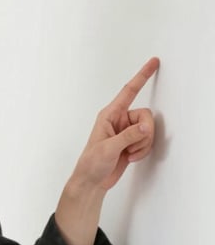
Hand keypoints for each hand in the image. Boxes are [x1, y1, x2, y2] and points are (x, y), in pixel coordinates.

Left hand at [71, 57, 159, 191]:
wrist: (92, 181)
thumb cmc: (91, 163)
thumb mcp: (108, 148)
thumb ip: (129, 135)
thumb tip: (146, 126)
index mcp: (109, 115)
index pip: (129, 91)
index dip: (142, 76)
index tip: (153, 62)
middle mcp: (119, 120)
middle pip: (146, 116)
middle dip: (144, 132)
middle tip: (132, 146)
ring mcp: (126, 131)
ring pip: (149, 130)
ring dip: (142, 144)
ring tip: (127, 153)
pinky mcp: (132, 142)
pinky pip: (147, 141)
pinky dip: (142, 150)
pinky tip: (130, 157)